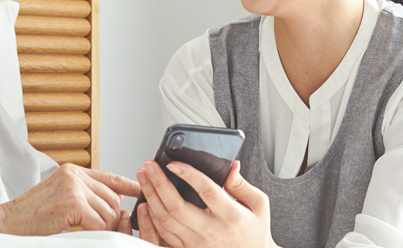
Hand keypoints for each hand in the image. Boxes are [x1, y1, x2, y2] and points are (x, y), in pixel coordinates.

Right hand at [0, 163, 140, 234]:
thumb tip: (115, 201)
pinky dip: (96, 233)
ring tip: (89, 232)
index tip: (140, 191)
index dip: (128, 185)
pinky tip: (83, 234)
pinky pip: (99, 223)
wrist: (7, 222)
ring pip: (108, 212)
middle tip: (105, 229)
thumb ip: (84, 194)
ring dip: (104, 227)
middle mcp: (75, 175)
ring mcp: (74, 188)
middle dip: (113, 217)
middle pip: (112, 198)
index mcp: (72, 171)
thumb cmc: (32, 215)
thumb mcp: (60, 196)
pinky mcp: (72, 203)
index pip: (109, 177)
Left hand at [136, 160, 277, 247]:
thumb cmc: (254, 231)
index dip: (189, 175)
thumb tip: (231, 166)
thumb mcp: (258, 205)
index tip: (174, 163)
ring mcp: (196, 243)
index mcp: (230, 216)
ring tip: (144, 177)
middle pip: (176, 207)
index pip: (206, 192)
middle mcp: (210, 230)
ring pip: (165, 220)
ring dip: (151, 197)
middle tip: (149, 165)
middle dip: (158, 183)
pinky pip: (164, 234)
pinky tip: (147, 201)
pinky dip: (152, 216)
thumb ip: (241, 184)